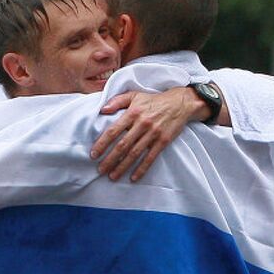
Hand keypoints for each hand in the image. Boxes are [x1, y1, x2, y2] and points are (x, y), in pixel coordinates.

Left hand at [91, 87, 213, 181]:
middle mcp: (142, 124)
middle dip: (110, 159)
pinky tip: (133, 178)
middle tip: (100, 170)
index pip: (113, 131)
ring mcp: (153, 134)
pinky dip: (141, 168)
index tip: (93, 154)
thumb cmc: (153, 100)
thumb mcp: (134, 95)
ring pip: (134, 154)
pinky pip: (150, 158)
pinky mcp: (163, 142)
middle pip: (122, 145)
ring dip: (122, 166)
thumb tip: (102, 110)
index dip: (102, 143)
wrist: (180, 103)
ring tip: (112, 176)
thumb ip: (117, 101)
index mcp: (133, 113)